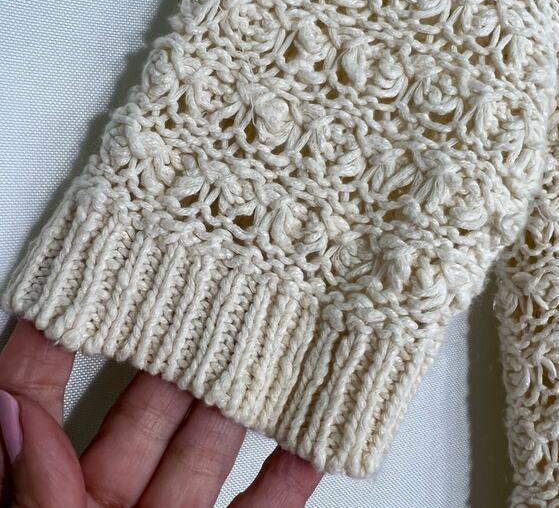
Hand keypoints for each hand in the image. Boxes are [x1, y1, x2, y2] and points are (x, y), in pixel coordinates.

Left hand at [0, 322, 321, 506]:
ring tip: (263, 354)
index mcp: (52, 498)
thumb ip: (35, 491)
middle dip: (174, 359)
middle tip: (200, 305)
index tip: (76, 294)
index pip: (40, 400)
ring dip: (237, 406)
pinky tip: (307, 443)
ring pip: (205, 451)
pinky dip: (287, 479)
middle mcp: (108, 505)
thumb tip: (3, 405)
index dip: (52, 344)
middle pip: (142, 412)